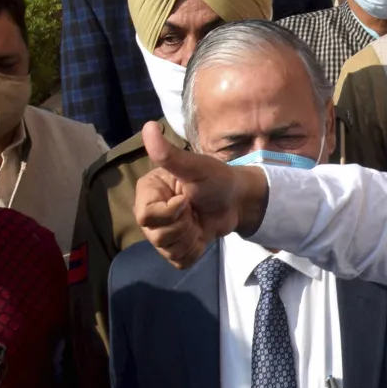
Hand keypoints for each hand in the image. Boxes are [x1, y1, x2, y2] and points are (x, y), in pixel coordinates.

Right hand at [134, 122, 269, 268]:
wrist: (239, 200)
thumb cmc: (217, 178)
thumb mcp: (195, 166)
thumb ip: (169, 154)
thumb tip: (149, 127)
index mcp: (148, 192)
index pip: (147, 216)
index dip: (170, 212)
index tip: (187, 201)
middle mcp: (151, 214)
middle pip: (157, 236)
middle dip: (184, 226)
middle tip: (196, 211)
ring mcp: (163, 233)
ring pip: (168, 250)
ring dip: (191, 238)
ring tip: (199, 222)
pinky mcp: (178, 248)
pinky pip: (180, 261)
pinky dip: (195, 251)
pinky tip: (202, 235)